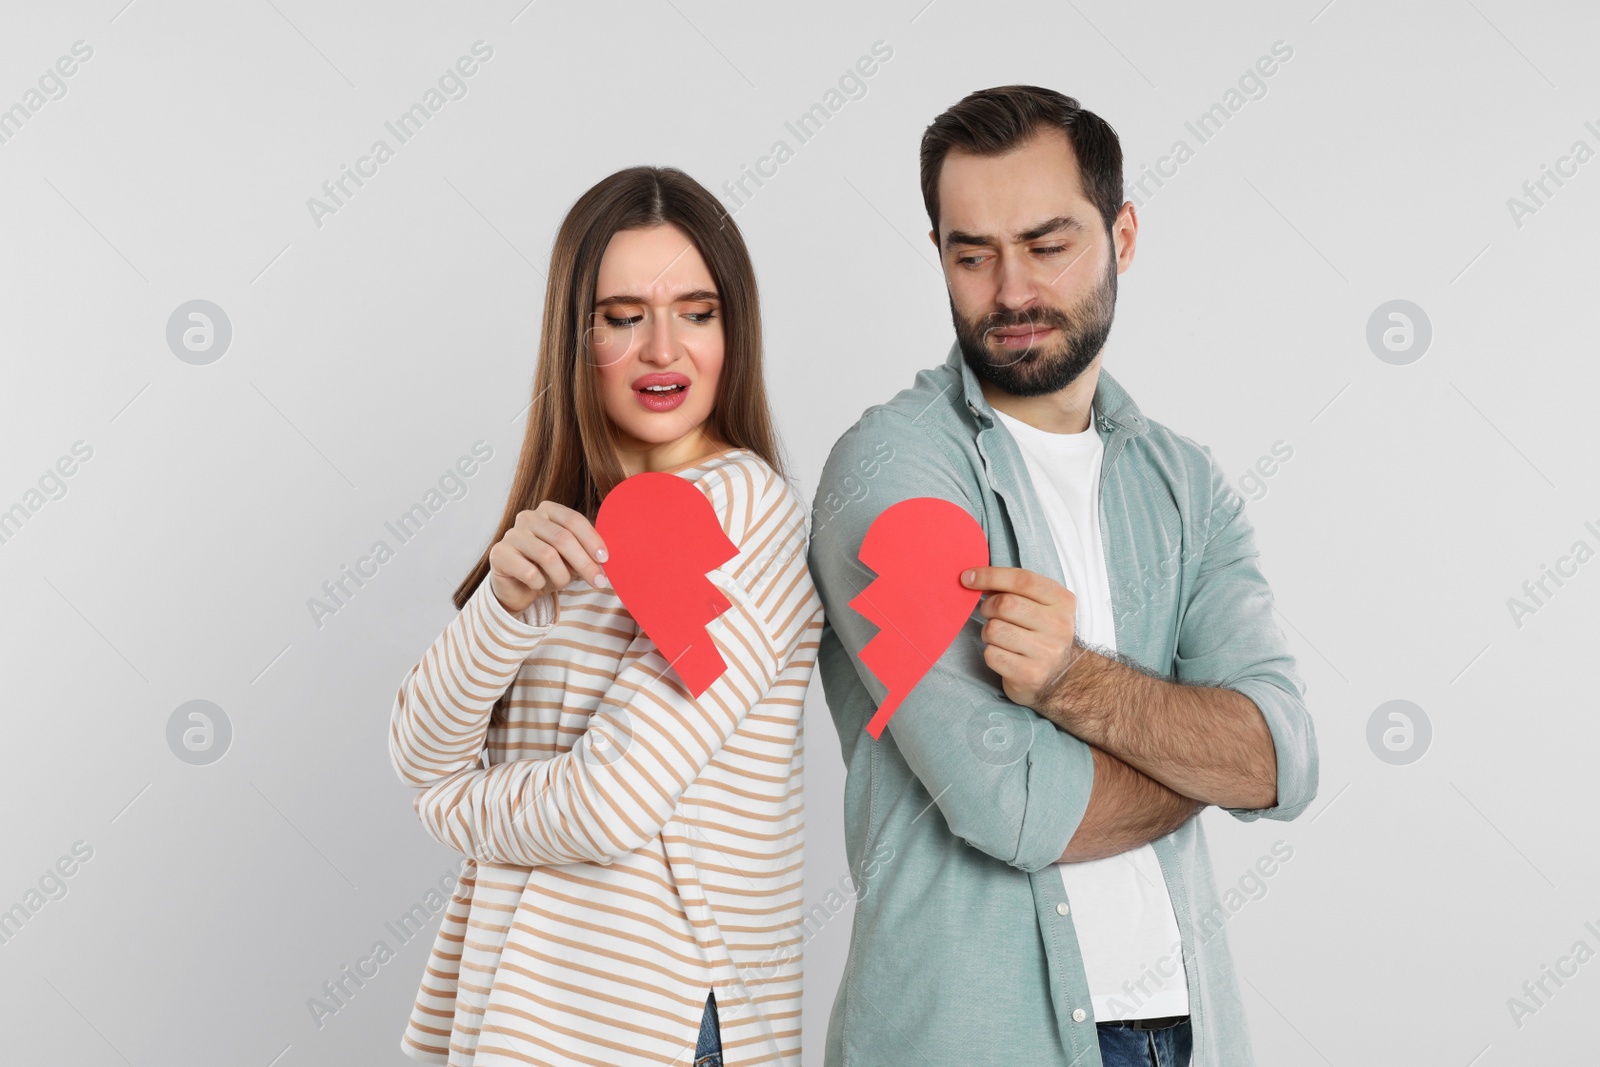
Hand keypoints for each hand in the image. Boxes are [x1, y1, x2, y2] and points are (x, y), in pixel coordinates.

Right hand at [489, 501, 609, 615]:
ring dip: (562, 576)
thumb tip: (606, 559)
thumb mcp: (571, 558)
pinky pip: (528, 571)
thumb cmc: (548, 569)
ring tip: (562, 584)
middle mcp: (528, 517)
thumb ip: (586, 551)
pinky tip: (537, 584)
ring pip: (548, 555)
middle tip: (598, 582)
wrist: (517, 589)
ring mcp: (511, 534)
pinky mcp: (499, 554)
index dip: (592, 540)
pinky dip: (539, 583)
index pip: (574, 520)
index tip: (605, 560)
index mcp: (548, 510)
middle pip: (563, 538)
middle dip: (584, 563)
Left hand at [961, 566, 1083, 709]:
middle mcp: (1058, 625)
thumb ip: (1013, 588)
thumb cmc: (1041, 632)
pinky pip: (991, 654)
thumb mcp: (1039, 604)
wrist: (1062, 677)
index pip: (1022, 580)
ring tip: (1000, 637)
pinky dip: (990, 653)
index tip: (967, 578)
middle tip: (990, 613)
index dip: (990, 576)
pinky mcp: (1030, 675)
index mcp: (1062, 601)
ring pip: (994, 630)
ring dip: (988, 632)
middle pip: (1005, 604)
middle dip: (988, 607)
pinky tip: (1004, 655)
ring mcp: (1046, 652)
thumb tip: (973, 578)